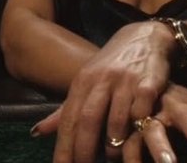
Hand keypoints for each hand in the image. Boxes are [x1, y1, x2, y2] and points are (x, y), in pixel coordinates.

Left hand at [32, 20, 175, 161]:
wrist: (146, 36)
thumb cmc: (112, 66)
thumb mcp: (86, 82)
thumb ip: (65, 110)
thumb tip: (37, 132)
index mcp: (83, 81)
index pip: (69, 119)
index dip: (64, 147)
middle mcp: (102, 79)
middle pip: (89, 120)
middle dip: (84, 150)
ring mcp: (126, 80)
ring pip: (117, 120)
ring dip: (114, 145)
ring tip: (112, 160)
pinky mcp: (150, 82)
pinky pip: (142, 111)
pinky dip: (138, 127)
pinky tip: (138, 139)